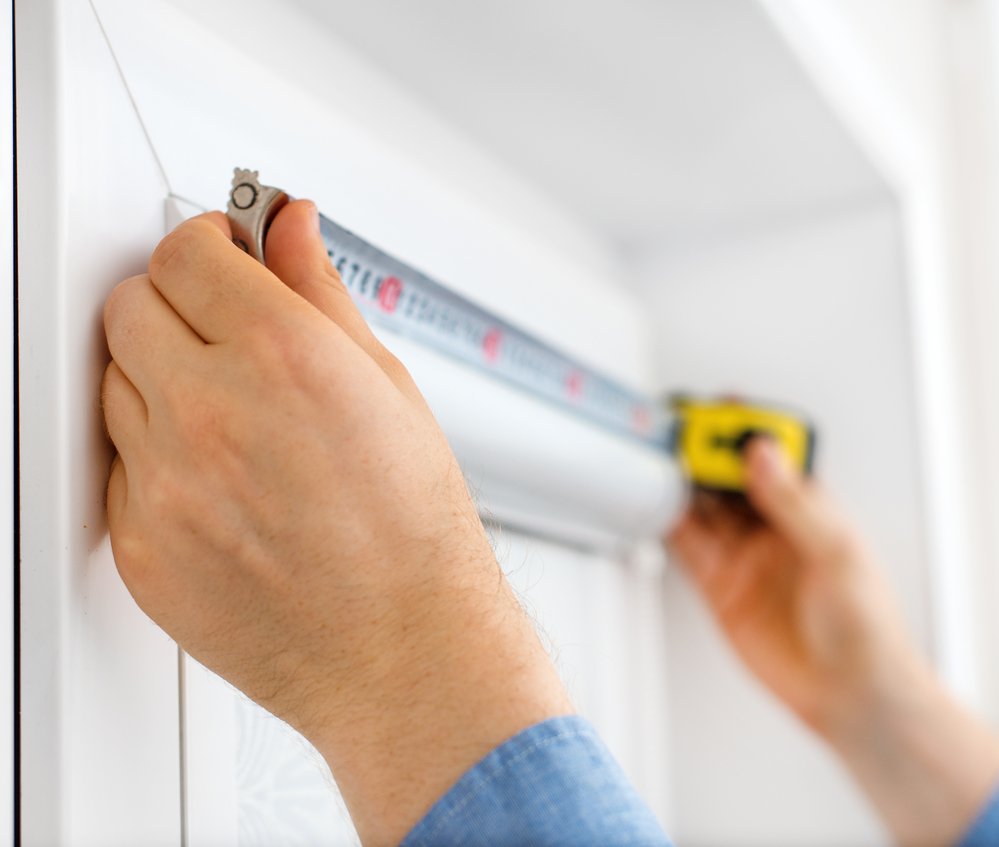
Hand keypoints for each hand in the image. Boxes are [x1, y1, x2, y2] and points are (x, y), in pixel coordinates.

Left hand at [102, 201, 570, 845]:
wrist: (402, 646)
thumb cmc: (413, 530)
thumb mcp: (386, 385)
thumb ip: (323, 290)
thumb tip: (292, 226)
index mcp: (280, 355)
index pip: (185, 251)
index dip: (206, 245)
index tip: (222, 256)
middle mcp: (210, 412)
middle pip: (130, 306)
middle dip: (174, 304)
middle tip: (222, 331)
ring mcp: (165, 483)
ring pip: (114, 383)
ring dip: (160, 380)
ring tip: (231, 419)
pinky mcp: (140, 546)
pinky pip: (119, 466)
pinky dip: (156, 457)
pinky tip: (219, 479)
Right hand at [667, 438, 914, 734]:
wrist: (849, 693)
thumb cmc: (866, 627)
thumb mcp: (836, 553)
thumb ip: (793, 502)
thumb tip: (763, 454)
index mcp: (810, 510)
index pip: (771, 458)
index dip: (746, 431)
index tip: (722, 410)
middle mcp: (774, 529)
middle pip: (730, 478)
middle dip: (706, 451)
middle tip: (681, 432)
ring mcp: (745, 557)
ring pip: (705, 506)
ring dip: (685, 482)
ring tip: (663, 457)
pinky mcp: (720, 587)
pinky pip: (687, 546)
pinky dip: (670, 523)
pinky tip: (659, 502)